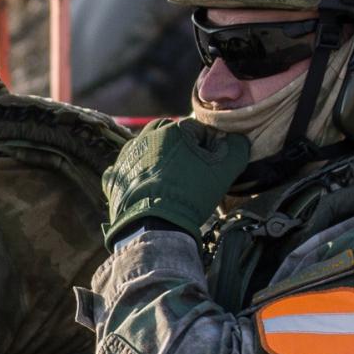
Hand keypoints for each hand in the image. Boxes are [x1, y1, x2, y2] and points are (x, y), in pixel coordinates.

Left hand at [102, 119, 250, 241]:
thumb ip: (237, 148)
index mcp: (174, 128)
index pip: (199, 130)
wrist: (155, 224)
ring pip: (148, 149)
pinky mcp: (115, 175)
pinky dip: (136, 174)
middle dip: (182, 149)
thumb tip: (237, 139)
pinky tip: (145, 186)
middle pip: (171, 135)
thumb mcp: (225, 170)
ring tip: (170, 181)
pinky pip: (127, 168)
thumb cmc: (192, 193)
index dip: (209, 148)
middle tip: (190, 172)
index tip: (211, 166)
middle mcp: (147, 135)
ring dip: (159, 158)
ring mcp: (128, 155)